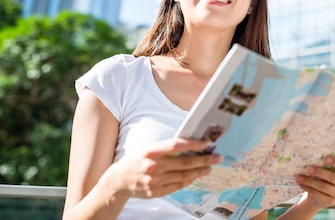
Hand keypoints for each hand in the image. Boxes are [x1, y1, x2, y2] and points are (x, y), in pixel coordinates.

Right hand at [100, 138, 221, 198]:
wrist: (117, 181)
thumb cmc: (135, 160)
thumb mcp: (147, 148)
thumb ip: (165, 147)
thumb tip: (189, 144)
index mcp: (150, 151)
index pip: (176, 146)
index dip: (193, 144)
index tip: (206, 143)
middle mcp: (153, 166)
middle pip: (184, 162)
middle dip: (203, 159)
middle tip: (216, 157)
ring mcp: (154, 181)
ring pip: (183, 176)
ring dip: (199, 171)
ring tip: (209, 167)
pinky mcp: (156, 192)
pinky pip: (177, 186)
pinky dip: (188, 181)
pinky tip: (196, 176)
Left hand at [295, 155, 334, 208]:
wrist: (318, 194)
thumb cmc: (322, 176)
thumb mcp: (325, 169)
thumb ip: (323, 164)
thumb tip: (311, 156)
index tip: (326, 158)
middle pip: (334, 177)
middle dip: (320, 172)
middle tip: (308, 168)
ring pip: (324, 187)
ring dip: (310, 181)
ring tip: (299, 177)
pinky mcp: (330, 201)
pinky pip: (318, 195)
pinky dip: (308, 188)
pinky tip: (301, 183)